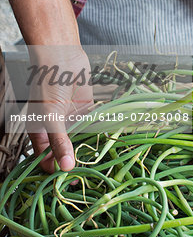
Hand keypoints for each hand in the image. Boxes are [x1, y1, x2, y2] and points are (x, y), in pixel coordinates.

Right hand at [27, 46, 92, 172]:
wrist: (62, 56)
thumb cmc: (49, 84)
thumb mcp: (51, 115)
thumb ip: (59, 141)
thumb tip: (65, 167)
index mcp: (39, 132)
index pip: (46, 159)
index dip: (56, 170)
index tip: (70, 180)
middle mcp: (56, 129)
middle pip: (65, 153)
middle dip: (76, 163)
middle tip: (90, 176)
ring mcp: (71, 120)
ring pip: (81, 142)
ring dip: (89, 151)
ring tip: (102, 164)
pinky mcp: (86, 111)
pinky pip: (93, 127)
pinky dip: (99, 135)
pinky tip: (108, 145)